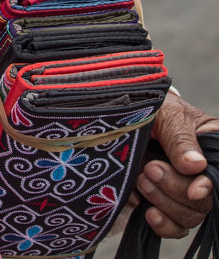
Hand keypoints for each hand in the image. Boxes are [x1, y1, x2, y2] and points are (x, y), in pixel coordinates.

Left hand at [134, 93, 218, 237]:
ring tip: (141, 180)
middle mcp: (203, 174)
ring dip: (165, 203)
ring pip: (189, 215)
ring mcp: (184, 191)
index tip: (194, 191)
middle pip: (204, 201)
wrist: (123, 115)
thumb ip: (180, 138)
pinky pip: (173, 226)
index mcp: (212, 150)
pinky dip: (162, 224)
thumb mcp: (166, 113)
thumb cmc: (150, 108)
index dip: (209, 187)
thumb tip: (196, 167)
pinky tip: (149, 214)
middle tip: (150, 170)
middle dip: (176, 189)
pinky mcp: (163, 203)